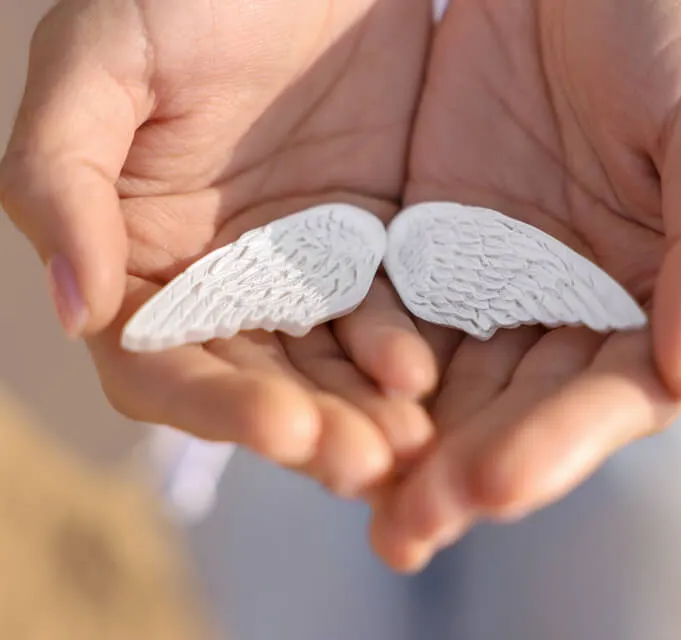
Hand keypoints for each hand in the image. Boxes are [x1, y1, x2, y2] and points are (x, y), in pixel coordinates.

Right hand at [0, 0, 437, 496]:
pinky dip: (404, 351)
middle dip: (308, 429)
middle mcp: (217, 281)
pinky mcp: (369, 250)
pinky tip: (426, 374)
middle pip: (256, 384)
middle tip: (366, 461)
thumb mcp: (98, 65)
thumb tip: (73, 311)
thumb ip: (60, 183)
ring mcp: (298, 272)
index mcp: (137, 258)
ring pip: (327, 368)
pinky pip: (388, 315)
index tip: (283, 428)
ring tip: (411, 444)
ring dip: (363, 414)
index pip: (161, 363)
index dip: (217, 404)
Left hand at [370, 0, 680, 570]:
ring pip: (449, 382)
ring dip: (405, 444)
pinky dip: (363, 363)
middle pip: (518, 408)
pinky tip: (326, 404)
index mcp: (651, 295)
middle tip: (407, 530)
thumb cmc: (671, 26)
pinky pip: (390, 312)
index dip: (558, 445)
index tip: (496, 487)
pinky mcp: (426, 244)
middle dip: (465, 472)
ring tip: (359, 499)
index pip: (608, 395)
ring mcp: (492, 278)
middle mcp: (568, 304)